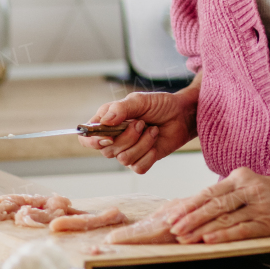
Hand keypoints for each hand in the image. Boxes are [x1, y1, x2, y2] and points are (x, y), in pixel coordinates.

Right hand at [77, 75, 198, 173]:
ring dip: (142, 143)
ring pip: (124, 159)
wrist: (182, 115)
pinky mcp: (142, 161)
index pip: (87, 138)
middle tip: (141, 123)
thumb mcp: (140, 100)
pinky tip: (155, 142)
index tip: (107, 137)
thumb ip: (121, 108)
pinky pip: (138, 167)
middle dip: (127, 137)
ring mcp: (128, 151)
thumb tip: (104, 121)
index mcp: (107, 122)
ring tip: (152, 130)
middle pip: (107, 151)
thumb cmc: (160, 104)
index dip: (92, 141)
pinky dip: (149, 155)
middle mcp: (114, 139)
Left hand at [167, 165, 269, 243]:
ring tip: (185, 237)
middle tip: (173, 228)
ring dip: (202, 228)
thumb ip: (223, 195)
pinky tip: (210, 240)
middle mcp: (249, 188)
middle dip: (190, 217)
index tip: (170, 216)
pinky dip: (225, 234)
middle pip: (214, 203)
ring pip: (226, 216)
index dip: (188, 204)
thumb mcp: (247, 186)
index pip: (208, 192)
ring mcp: (260, 204)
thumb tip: (189, 206)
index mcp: (240, 177)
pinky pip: (243, 228)